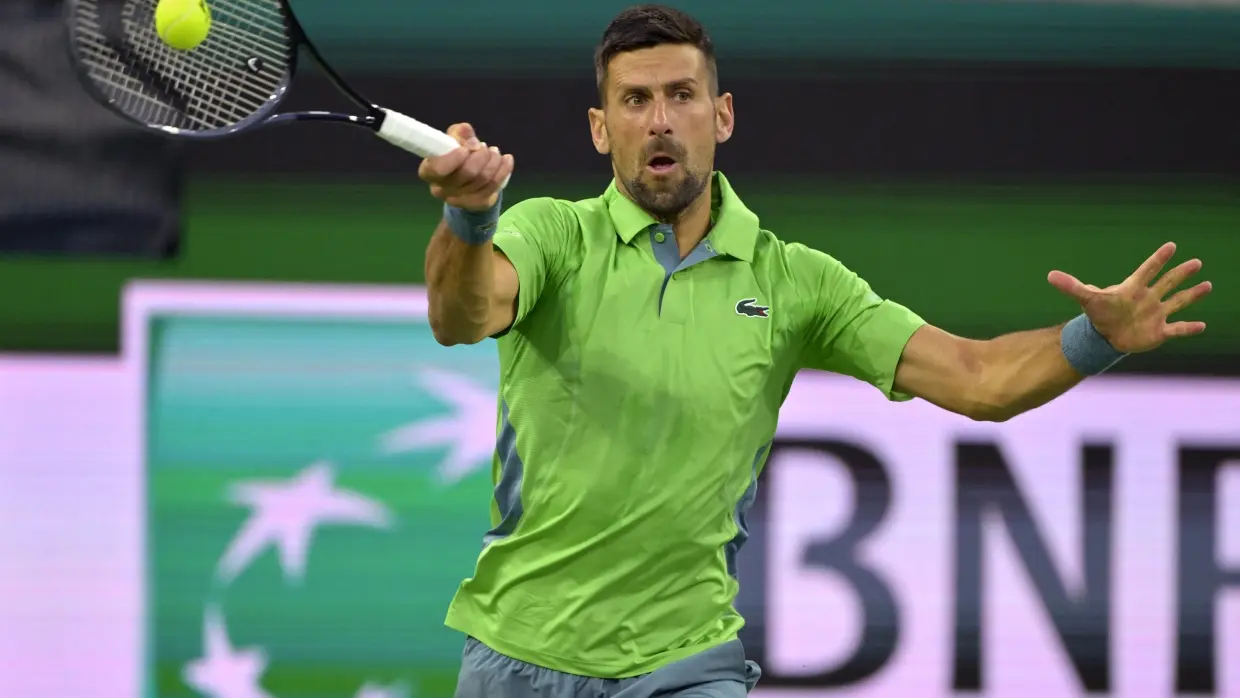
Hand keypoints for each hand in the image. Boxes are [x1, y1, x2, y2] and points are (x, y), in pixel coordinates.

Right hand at [418, 123, 513, 211]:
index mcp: (428, 172)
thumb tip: (467, 132)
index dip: (453, 158)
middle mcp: (440, 190)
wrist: (468, 181)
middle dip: (481, 155)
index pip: (438, 169)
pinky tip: (506, 160)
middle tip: (484, 147)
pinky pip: (494, 186)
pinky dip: (504, 170)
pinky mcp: (477, 204)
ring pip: (483, 179)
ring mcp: (459, 200)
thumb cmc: (456, 157)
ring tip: (494, 152)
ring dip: (493, 160)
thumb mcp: (454, 140)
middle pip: (466, 173)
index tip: (465, 149)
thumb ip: (459, 133)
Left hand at [1047, 242, 1212, 353]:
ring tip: (1207, 285)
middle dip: (1181, 273)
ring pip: (1177, 302)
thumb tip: (1050, 275)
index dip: (1158, 260)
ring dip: (1192, 295)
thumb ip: (1071, 287)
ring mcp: (1156, 314)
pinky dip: (1189, 328)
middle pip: (1167, 283)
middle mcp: (1148, 298)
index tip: (1171, 246)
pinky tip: (1202, 325)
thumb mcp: (1086, 299)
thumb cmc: (1098, 314)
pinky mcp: (1159, 331)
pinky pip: (1177, 329)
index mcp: (1133, 288)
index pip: (1147, 270)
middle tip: (1196, 262)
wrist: (1105, 337)